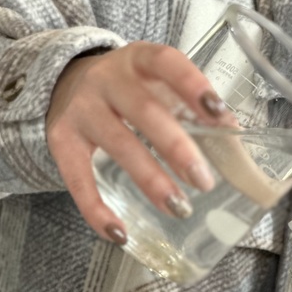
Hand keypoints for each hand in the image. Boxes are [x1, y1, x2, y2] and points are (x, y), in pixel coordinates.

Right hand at [45, 43, 233, 243]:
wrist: (62, 82)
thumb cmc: (127, 87)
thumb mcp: (157, 83)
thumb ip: (191, 105)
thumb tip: (231, 132)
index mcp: (139, 60)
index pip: (166, 63)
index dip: (192, 85)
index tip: (217, 112)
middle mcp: (107, 79)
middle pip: (145, 112)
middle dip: (178, 148)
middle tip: (204, 180)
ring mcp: (82, 109)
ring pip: (119, 145)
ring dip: (151, 180)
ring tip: (179, 207)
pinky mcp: (61, 139)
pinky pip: (78, 178)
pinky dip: (97, 209)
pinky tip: (119, 231)